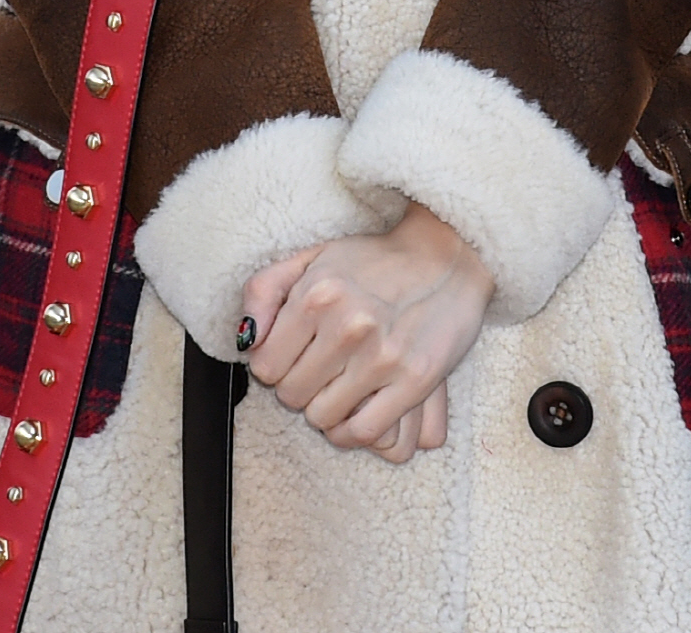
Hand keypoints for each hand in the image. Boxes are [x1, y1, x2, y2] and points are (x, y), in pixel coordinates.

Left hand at [240, 202, 492, 462]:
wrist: (446, 257)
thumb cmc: (374, 261)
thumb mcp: (313, 258)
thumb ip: (265, 290)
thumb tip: (244, 341)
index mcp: (317, 293)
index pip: (265, 366)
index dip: (276, 364)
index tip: (295, 354)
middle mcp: (347, 324)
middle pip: (292, 395)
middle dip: (301, 386)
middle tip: (323, 368)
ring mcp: (382, 356)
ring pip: (323, 418)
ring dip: (327, 409)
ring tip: (341, 386)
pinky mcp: (414, 381)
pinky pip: (363, 432)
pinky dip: (352, 432)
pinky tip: (356, 410)